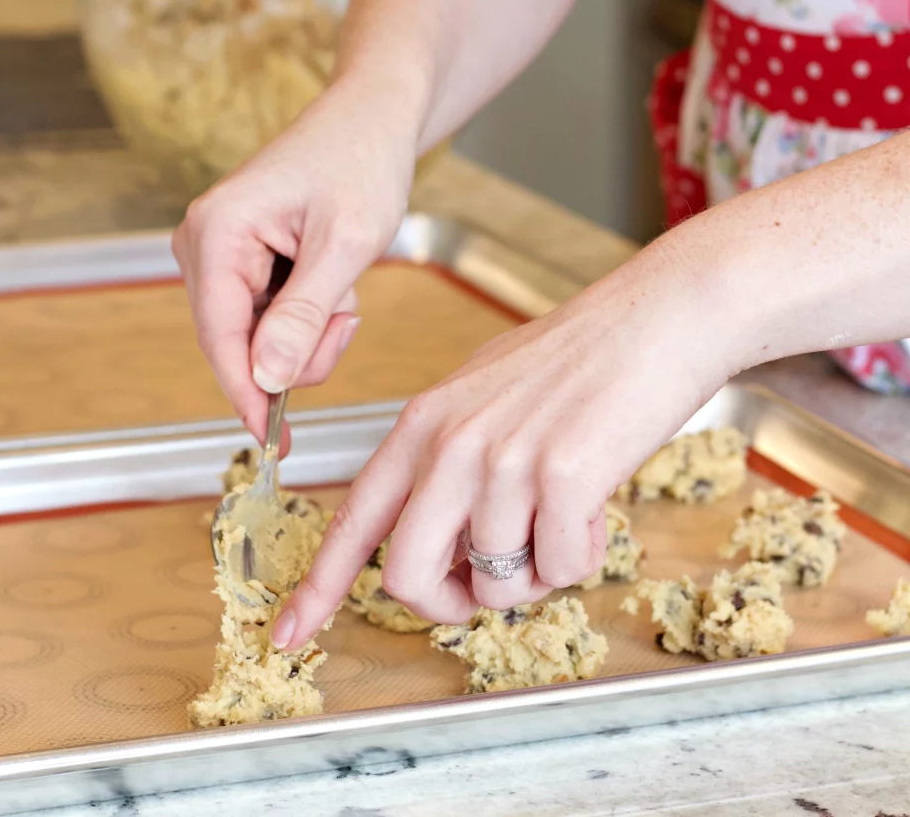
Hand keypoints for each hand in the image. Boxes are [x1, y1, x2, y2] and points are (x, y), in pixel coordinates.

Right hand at [172, 77, 419, 445]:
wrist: (371, 119)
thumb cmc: (361, 161)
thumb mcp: (345, 245)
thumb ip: (303, 315)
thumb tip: (263, 378)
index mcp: (217, 232)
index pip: (220, 337)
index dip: (248, 395)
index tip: (276, 442)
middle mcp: (204, 244)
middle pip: (240, 344)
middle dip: (301, 348)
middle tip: (347, 314)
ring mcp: (219, 253)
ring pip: (260, 338)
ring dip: (312, 329)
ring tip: (344, 284)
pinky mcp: (240, 261)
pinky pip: (270, 318)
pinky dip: (310, 314)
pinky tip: (332, 278)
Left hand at [271, 235, 731, 647]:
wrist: (658, 317)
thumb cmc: (580, 358)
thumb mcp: (485, 395)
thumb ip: (449, 462)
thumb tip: (450, 543)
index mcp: (422, 424)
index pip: (355, 518)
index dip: (319, 585)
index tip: (290, 632)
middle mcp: (450, 443)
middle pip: (409, 576)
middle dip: (449, 604)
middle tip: (486, 589)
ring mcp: (502, 461)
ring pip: (496, 585)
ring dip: (535, 572)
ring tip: (565, 518)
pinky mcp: (561, 478)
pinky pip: (560, 570)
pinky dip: (580, 556)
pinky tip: (596, 508)